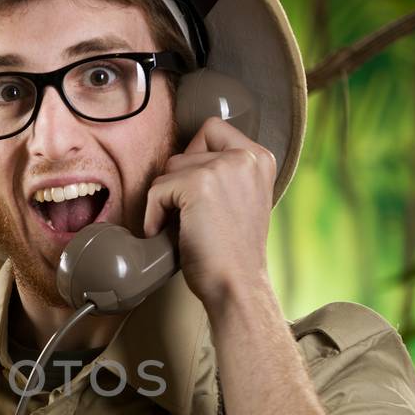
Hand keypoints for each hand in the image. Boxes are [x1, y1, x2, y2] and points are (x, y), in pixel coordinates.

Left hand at [142, 116, 276, 309]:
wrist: (237, 285)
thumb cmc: (233, 252)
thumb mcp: (242, 198)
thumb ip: (225, 173)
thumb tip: (181, 158)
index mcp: (260, 158)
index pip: (213, 129)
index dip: (194, 158)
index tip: (196, 192)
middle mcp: (246, 157)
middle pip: (185, 151)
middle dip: (178, 185)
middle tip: (191, 217)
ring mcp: (223, 168)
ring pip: (169, 169)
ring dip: (167, 200)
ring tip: (183, 227)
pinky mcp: (198, 184)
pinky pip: (157, 190)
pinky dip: (153, 215)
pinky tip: (168, 234)